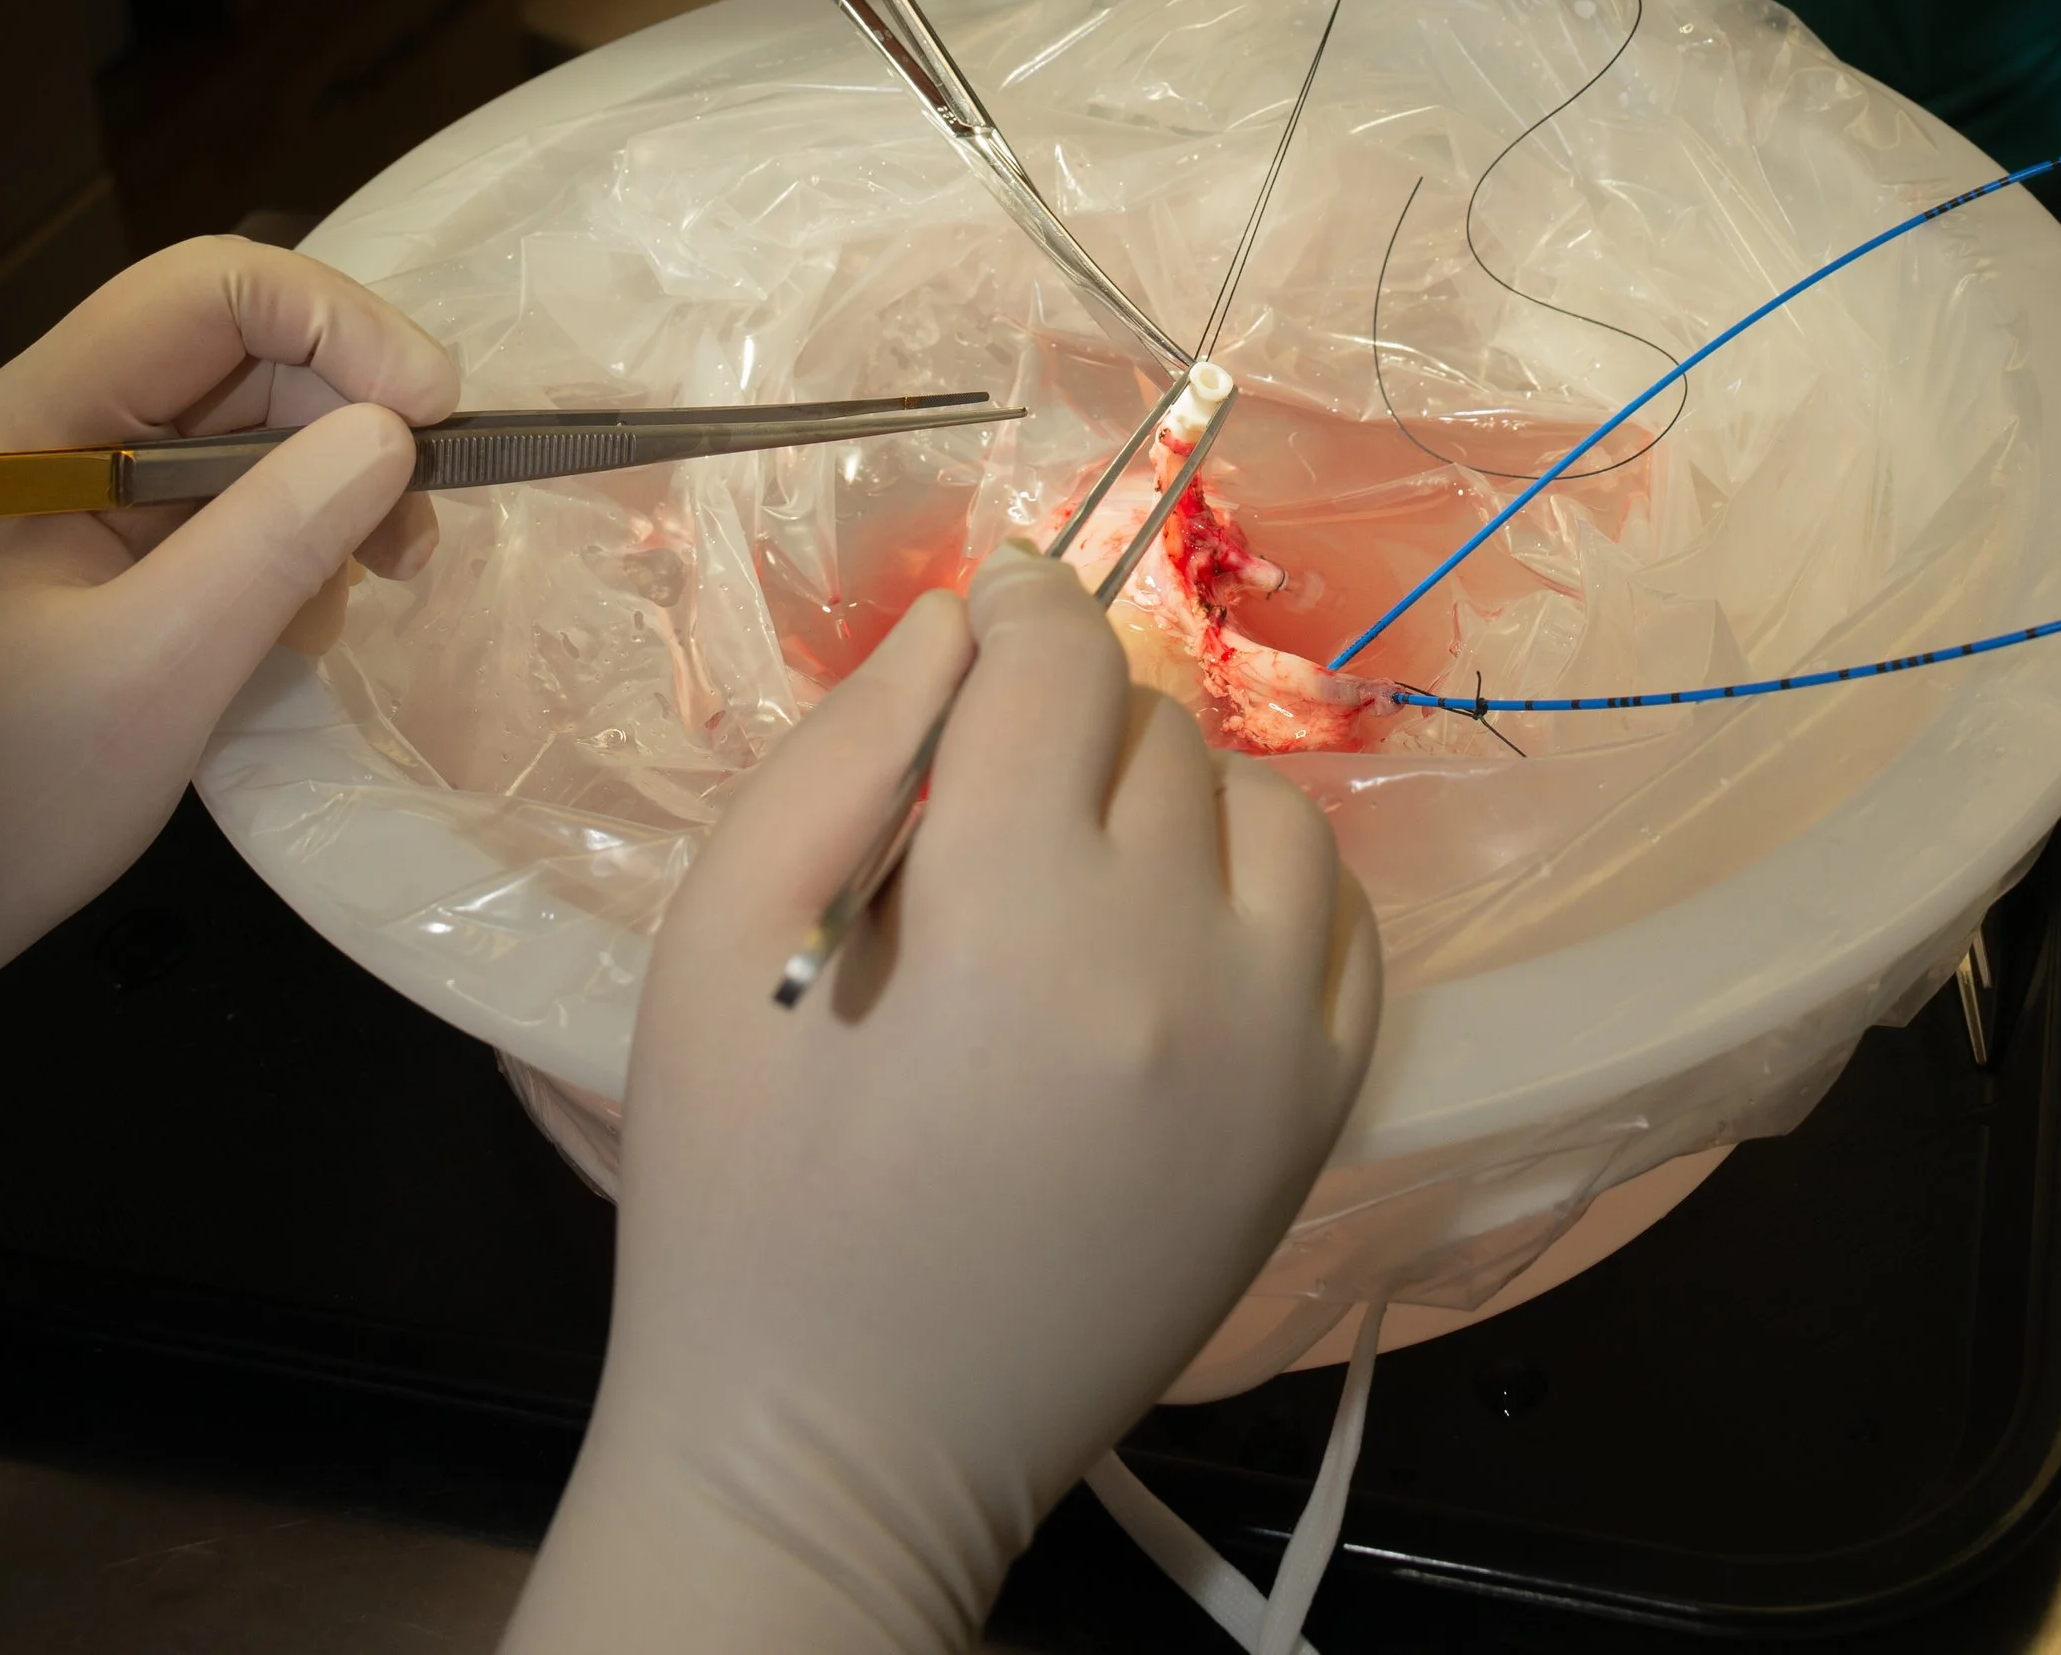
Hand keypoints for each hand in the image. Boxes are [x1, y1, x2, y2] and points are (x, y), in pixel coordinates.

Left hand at [0, 238, 457, 983]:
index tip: (430, 418)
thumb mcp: (152, 673)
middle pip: (239, 352)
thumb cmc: (7, 797)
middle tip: (418, 532)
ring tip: (380, 582)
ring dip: (335, 486)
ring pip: (247, 424)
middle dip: (351, 419)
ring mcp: (82, 488)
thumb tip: (394, 434)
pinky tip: (302, 623)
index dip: (337, 324)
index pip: (206, 291)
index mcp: (32, 424)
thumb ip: (272, 543)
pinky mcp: (106, 545)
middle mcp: (57, 427)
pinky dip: (295, 540)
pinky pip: (229, 497)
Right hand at [508, 547, 1380, 1654]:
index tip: (989, 608)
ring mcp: (1271, 1048)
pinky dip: (1270, 885)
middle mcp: (1178, 963)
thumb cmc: (743, 1208)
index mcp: (1016, 918)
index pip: (1061, 668)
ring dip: (1177, 795)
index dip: (1020, 609)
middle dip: (1066, 723)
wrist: (842, 1453)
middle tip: (983, 796)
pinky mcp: (1315, 1121)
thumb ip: (839, 759)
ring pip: (1265, 805)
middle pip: (1154, 731)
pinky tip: (1179, 926)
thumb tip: (956, 624)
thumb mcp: (718, 953)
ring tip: (1081, 864)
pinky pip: (1342, 922)